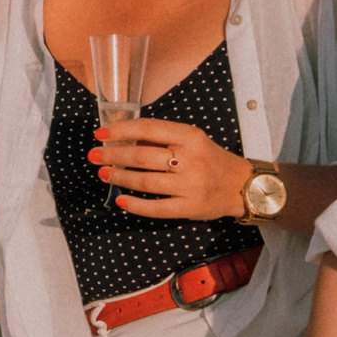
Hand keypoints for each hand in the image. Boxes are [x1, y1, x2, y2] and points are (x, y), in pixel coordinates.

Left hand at [94, 119, 250, 218]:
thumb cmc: (211, 159)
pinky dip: (136, 205)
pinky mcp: (191, 207)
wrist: (242, 185)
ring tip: (104, 174)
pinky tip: (121, 200)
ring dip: (120, 178)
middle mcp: (191, 160)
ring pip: (146, 182)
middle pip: (142, 156)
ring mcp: (191, 185)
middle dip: (113, 156)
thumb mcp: (192, 140)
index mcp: (190, 137)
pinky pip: (157, 208)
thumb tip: (123, 137)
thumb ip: (163, 138)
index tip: (100, 134)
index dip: (121, 130)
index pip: (149, 129)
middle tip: (94, 156)